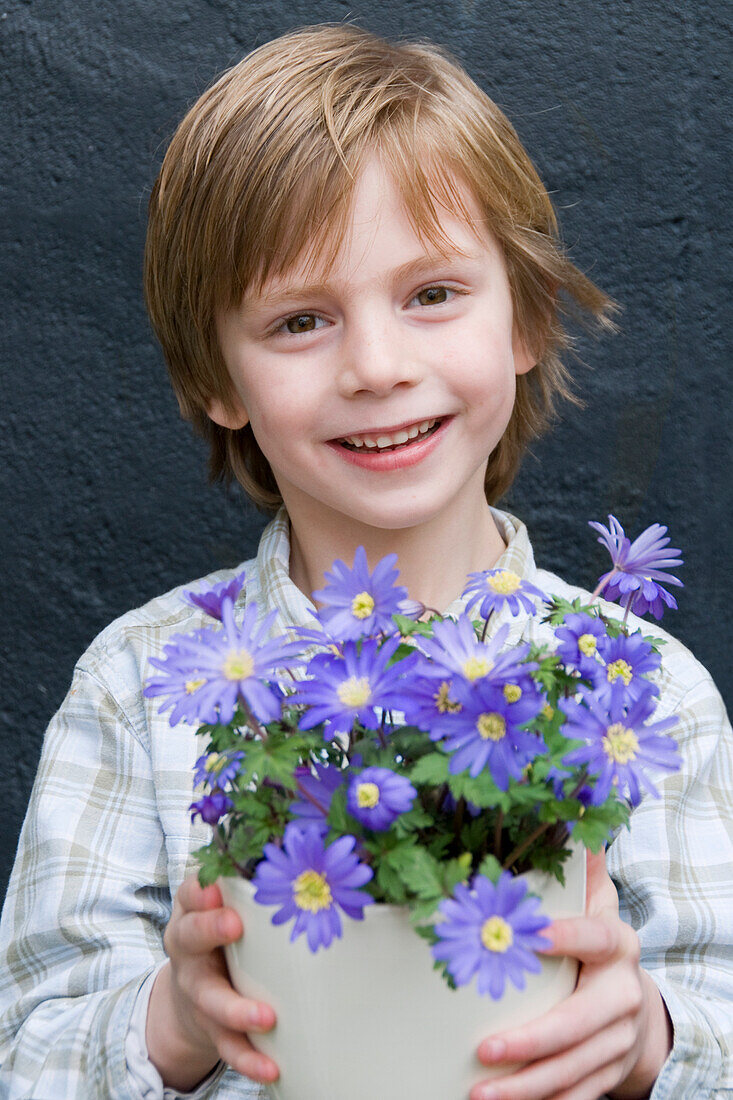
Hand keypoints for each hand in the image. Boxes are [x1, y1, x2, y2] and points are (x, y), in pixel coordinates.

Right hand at [146, 875, 278, 1090]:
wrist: (197, 992)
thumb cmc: (230, 932)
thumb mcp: (233, 902)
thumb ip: (256, 880)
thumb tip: (308, 840)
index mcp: (193, 911)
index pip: (189, 892)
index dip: (201, 888)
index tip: (219, 884)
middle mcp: (188, 948)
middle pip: (188, 937)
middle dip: (210, 930)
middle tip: (235, 926)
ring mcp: (198, 990)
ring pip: (209, 1000)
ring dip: (236, 1009)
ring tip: (266, 1017)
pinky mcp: (212, 1028)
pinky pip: (227, 1045)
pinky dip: (248, 1059)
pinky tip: (271, 1067)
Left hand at [469, 850, 671, 1099]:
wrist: (637, 1006)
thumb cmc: (597, 946)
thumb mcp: (595, 904)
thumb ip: (580, 870)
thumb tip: (570, 818)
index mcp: (617, 945)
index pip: (593, 938)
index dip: (567, 936)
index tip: (531, 934)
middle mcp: (623, 995)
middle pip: (579, 1024)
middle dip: (532, 1041)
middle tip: (485, 1050)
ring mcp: (617, 1041)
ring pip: (574, 1071)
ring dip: (527, 1088)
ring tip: (479, 1094)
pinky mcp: (608, 1074)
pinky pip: (576, 1097)